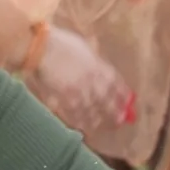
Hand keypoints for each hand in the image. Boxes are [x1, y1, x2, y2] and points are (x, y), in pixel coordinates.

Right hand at [31, 24, 136, 141]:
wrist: (41, 48)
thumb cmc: (60, 42)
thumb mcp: (84, 47)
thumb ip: (94, 61)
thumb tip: (100, 69)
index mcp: (97, 67)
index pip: (115, 84)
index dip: (123, 95)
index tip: (128, 101)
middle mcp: (91, 82)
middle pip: (107, 101)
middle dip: (115, 112)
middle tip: (120, 120)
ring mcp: (78, 93)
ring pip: (92, 112)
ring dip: (99, 120)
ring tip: (102, 126)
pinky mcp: (63, 101)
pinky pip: (75, 116)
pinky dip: (80, 122)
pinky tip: (83, 126)